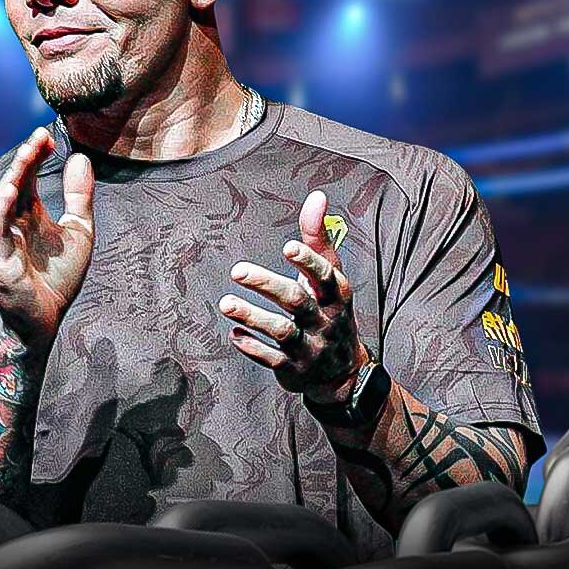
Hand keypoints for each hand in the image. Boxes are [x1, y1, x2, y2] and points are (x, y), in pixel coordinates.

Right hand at [0, 127, 95, 349]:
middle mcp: (14, 222)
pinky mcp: (0, 261)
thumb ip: (79, 196)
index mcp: (31, 212)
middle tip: (37, 138)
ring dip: (11, 178)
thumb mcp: (79, 230)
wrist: (48, 318)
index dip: (36, 154)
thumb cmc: (59, 277)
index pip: (29, 175)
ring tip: (24, 156)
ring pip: (1, 203)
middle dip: (24, 159)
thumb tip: (79, 157)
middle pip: (15, 182)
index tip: (48, 135)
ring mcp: (5, 240)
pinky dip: (1, 213)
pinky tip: (7, 194)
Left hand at [219, 190, 368, 403]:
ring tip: (226, 304)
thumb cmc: (329, 310)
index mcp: (336, 295)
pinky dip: (252, 347)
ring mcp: (310, 347)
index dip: (308, 262)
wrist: (342, 371)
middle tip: (237, 270)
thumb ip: (319, 238)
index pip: (325, 276)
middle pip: (296, 301)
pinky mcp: (293, 368)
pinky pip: (271, 359)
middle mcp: (325, 321)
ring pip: (281, 332)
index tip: (288, 247)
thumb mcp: (330, 275)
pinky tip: (234, 334)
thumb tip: (317, 197)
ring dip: (252, 317)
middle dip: (267, 285)